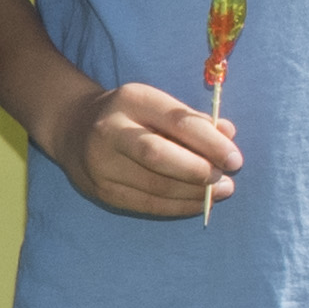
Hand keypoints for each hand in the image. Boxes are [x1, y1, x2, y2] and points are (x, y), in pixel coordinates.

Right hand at [55, 80, 239, 219]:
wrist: (73, 128)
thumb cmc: (131, 115)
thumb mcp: (158, 104)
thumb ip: (193, 119)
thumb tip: (229, 136)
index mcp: (132, 100)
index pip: (176, 122)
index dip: (210, 142)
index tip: (235, 158)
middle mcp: (110, 130)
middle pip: (158, 155)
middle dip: (198, 171)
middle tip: (224, 180)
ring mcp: (102, 164)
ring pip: (154, 186)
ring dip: (193, 193)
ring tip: (218, 192)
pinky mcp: (101, 191)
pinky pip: (146, 204)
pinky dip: (177, 207)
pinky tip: (197, 203)